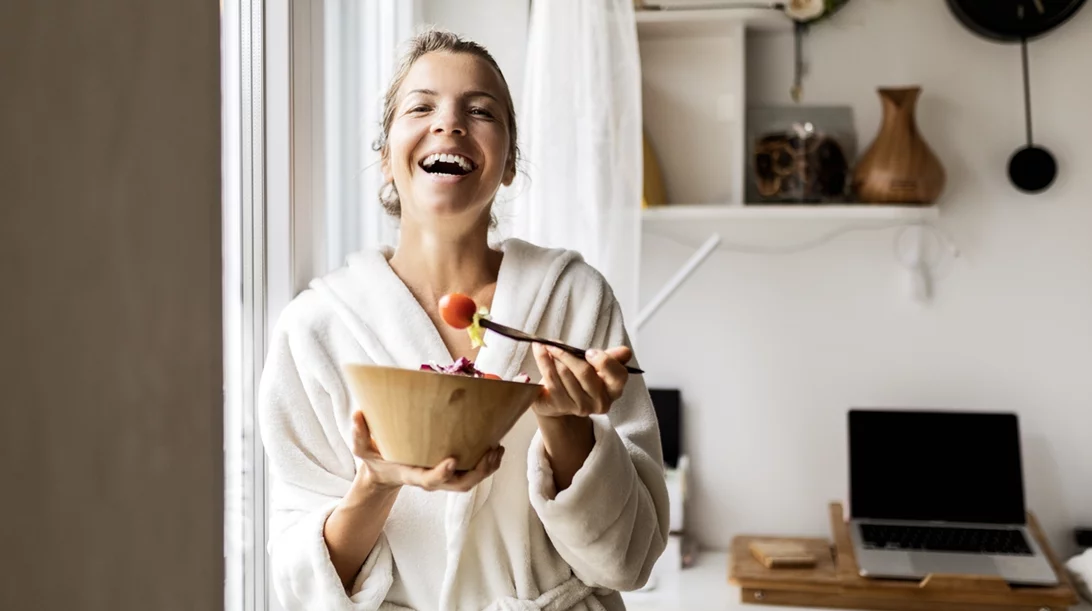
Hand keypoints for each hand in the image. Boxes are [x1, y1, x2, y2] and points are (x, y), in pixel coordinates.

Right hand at [350, 411, 503, 492]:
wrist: (386, 472)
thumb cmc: (377, 458)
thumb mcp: (362, 449)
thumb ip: (358, 435)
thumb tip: (357, 414)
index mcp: (412, 475)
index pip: (429, 480)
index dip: (441, 474)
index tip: (452, 460)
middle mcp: (432, 478)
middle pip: (459, 485)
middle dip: (478, 473)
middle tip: (490, 453)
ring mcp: (444, 477)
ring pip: (471, 480)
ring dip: (488, 468)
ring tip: (497, 449)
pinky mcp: (453, 471)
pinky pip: (474, 471)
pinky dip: (488, 462)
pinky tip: (496, 446)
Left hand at [531, 343, 631, 417]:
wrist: (558, 400)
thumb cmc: (582, 377)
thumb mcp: (598, 366)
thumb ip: (611, 357)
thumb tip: (624, 352)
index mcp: (614, 390)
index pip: (618, 376)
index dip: (604, 361)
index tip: (589, 351)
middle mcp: (599, 403)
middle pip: (584, 372)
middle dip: (566, 354)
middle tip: (553, 342)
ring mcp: (578, 408)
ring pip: (563, 375)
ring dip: (550, 356)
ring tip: (543, 345)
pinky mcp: (557, 407)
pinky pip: (547, 383)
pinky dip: (541, 365)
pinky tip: (536, 354)